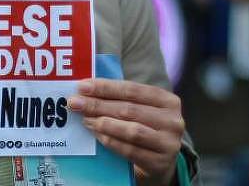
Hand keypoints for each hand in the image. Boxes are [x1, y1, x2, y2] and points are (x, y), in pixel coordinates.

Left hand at [68, 79, 183, 185]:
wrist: (161, 162)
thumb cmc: (145, 128)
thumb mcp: (140, 110)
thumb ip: (120, 99)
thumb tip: (85, 91)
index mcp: (168, 100)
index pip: (132, 89)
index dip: (105, 87)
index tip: (82, 86)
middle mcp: (173, 121)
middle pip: (129, 109)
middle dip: (98, 105)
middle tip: (75, 103)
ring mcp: (169, 143)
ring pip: (131, 130)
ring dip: (103, 124)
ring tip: (85, 119)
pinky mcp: (160, 163)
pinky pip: (130, 150)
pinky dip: (111, 141)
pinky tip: (97, 135)